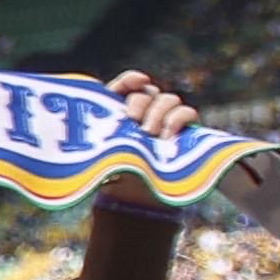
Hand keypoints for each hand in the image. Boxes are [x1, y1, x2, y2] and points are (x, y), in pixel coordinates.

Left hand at [99, 71, 195, 205]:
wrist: (144, 198)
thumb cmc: (118, 176)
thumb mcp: (104, 163)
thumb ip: (101, 151)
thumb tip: (93, 150)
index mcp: (122, 113)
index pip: (125, 87)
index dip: (130, 80)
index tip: (137, 80)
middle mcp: (145, 112)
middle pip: (146, 92)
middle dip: (140, 101)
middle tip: (132, 120)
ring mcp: (166, 119)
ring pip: (167, 99)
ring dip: (158, 112)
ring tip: (150, 133)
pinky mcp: (185, 130)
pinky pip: (186, 112)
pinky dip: (177, 120)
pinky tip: (168, 136)